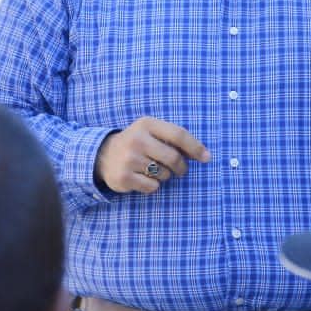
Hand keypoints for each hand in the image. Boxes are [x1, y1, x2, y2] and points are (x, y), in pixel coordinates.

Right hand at [94, 116, 209, 193]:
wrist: (103, 155)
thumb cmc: (137, 143)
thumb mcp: (151, 132)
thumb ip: (174, 139)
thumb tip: (203, 155)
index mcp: (147, 124)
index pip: (178, 134)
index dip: (195, 147)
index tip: (207, 158)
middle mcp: (137, 139)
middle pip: (173, 158)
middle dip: (181, 167)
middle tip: (180, 170)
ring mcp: (129, 159)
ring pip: (164, 174)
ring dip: (164, 176)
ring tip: (152, 169)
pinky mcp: (124, 177)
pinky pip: (152, 187)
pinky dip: (152, 185)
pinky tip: (142, 178)